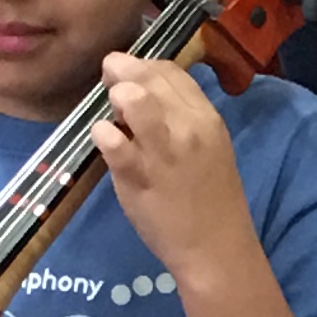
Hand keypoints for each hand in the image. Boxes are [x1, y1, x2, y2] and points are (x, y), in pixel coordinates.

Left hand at [92, 47, 257, 281]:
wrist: (216, 249)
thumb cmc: (209, 199)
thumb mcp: (207, 147)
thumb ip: (178, 118)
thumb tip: (139, 94)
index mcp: (206, 117)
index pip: (169, 70)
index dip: (142, 67)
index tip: (128, 79)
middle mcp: (187, 128)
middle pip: (147, 77)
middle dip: (121, 75)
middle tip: (111, 91)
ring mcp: (163, 151)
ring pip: (132, 99)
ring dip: (115, 98)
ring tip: (113, 116)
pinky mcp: (139, 176)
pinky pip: (111, 141)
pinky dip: (101, 133)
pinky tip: (104, 140)